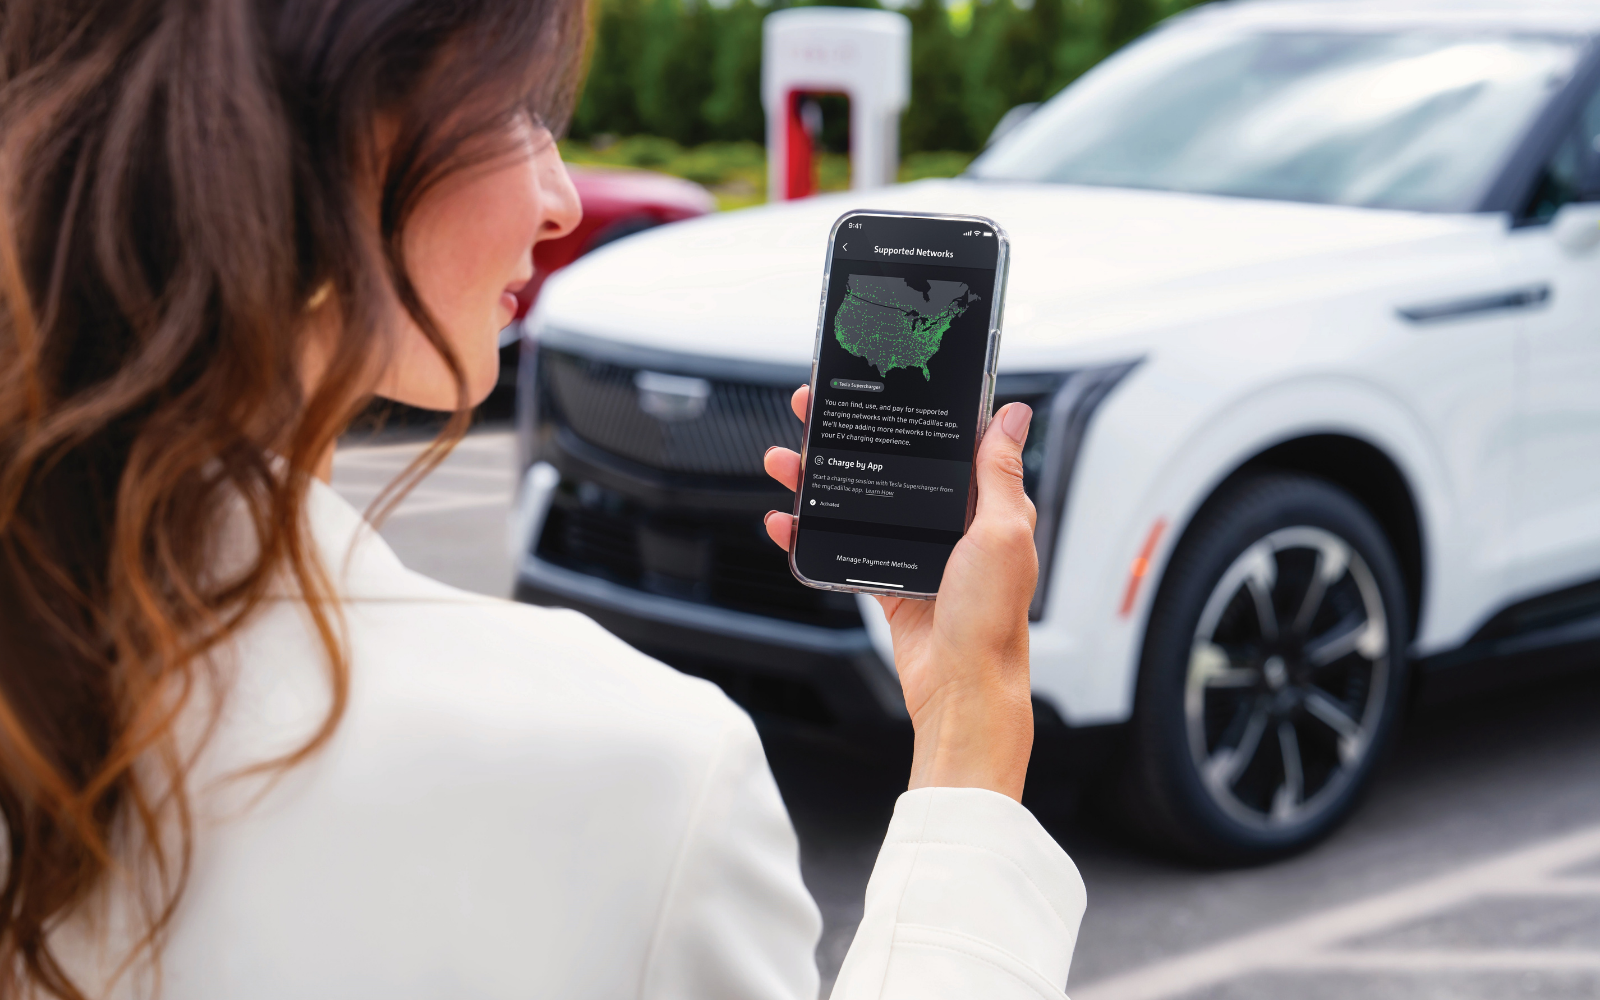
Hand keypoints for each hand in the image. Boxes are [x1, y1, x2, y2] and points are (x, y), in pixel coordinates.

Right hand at [763, 387, 1037, 800]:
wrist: (961, 688)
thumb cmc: (991, 618)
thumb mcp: (1003, 533)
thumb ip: (1001, 473)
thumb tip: (1013, 415)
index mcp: (983, 506)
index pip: (943, 444)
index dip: (908, 413)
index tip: (874, 389)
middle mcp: (950, 525)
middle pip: (890, 467)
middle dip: (846, 439)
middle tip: (811, 414)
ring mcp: (915, 553)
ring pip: (859, 502)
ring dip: (818, 480)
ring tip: (785, 462)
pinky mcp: (887, 582)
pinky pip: (843, 549)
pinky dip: (811, 534)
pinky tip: (787, 522)